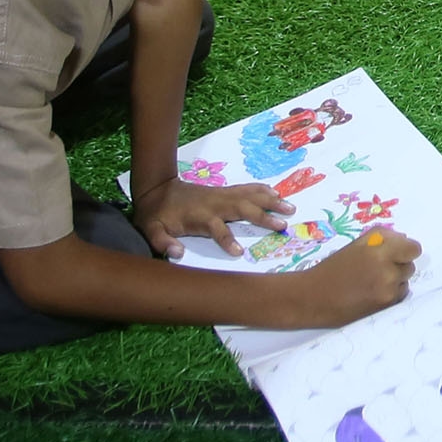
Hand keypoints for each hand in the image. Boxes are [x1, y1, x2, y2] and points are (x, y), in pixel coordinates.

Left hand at [131, 177, 289, 261]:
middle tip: (283, 224)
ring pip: (249, 196)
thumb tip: (176, 253)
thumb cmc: (156, 214)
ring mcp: (221, 196)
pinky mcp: (224, 192)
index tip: (239, 252)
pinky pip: (247, 189)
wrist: (157, 189)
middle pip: (243, 208)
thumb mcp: (151, 230)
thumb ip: (162, 241)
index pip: (216, 228)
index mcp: (199, 217)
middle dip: (263, 216)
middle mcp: (215, 204)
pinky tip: (276, 192)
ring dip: (270, 201)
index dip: (227, 240)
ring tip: (290, 206)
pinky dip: (262, 189)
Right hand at [298, 227, 422, 324]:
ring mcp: (388, 290)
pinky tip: (372, 293)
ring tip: (372, 282)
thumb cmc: (332, 269)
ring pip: (405, 281)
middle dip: (398, 264)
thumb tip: (404, 240)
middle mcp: (387, 270)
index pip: (413, 248)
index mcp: (379, 250)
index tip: (397, 252)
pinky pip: (399, 296)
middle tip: (378, 268)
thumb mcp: (356, 245)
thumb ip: (383, 238)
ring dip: (395, 280)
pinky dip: (391, 294)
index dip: (406, 250)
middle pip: (410, 265)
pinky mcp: (385, 306)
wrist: (313, 298)